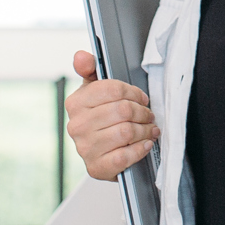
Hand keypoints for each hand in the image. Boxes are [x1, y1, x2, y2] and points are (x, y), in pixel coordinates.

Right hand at [66, 50, 155, 179]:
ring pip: (126, 132)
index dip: (134, 93)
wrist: (100, 154)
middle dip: (142, 112)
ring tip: (149, 128)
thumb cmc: (100, 118)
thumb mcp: (94, 91)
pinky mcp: (97, 167)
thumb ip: (90, 70)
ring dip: (145, 130)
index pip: (113, 90)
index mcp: (75, 103)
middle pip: (123, 111)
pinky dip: (140, 149)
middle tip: (149, 114)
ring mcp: (85, 148)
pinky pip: (125, 156)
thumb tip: (81, 56)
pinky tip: (144, 144)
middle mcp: (77, 126)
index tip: (142, 98)